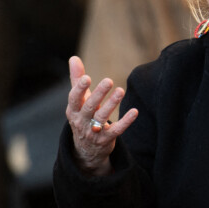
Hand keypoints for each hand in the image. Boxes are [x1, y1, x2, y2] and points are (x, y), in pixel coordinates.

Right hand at [66, 56, 137, 175]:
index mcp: (73, 110)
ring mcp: (93, 132)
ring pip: (102, 118)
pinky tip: (135, 111)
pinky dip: (126, 121)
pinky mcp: (106, 139)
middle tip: (109, 81)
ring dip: (112, 104)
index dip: (79, 89)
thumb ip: (77, 79)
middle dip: (98, 94)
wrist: (86, 149)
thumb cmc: (83, 116)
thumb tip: (73, 58)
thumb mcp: (79, 100)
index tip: (87, 77)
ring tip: (121, 90)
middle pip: (89, 107)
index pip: (74, 99)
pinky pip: (116, 130)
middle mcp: (82, 122)